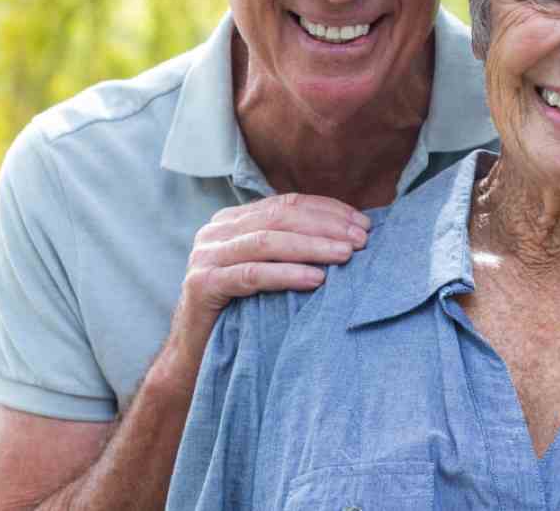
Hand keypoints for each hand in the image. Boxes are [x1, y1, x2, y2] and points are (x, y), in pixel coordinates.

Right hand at [168, 193, 370, 374]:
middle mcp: (216, 231)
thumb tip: (350, 234)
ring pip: (267, 241)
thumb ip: (292, 246)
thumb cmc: (242, 311)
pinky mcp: (202, 285)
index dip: (328, 210)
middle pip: (280, 217)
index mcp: (234, 220)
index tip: (363, 223)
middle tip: (361, 240)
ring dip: (313, 247)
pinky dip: (287, 274)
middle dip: (326, 226)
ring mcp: (205, 256)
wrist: (196, 356)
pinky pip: (252, 275)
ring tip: (346, 255)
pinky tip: (316, 280)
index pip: (288, 203)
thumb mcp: (268, 270)